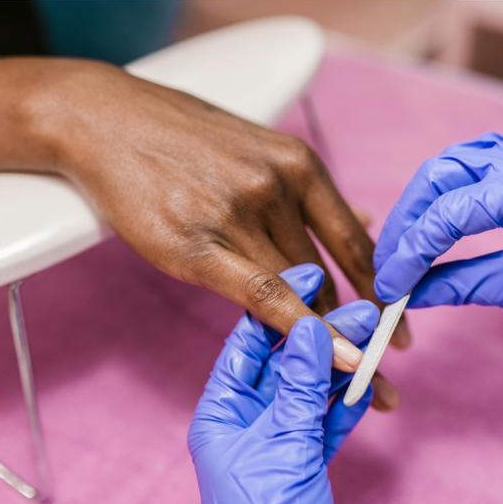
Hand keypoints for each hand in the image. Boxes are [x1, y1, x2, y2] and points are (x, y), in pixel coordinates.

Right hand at [44, 61, 408, 378]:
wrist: (104, 120)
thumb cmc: (180, 139)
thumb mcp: (257, 148)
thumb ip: (310, 194)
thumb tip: (366, 221)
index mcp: (298, 164)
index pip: (356, 240)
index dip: (383, 289)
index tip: (398, 325)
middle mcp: (277, 187)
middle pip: (329, 276)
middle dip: (360, 328)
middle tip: (386, 370)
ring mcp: (238, 214)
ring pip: (299, 291)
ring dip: (328, 340)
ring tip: (353, 382)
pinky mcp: (197, 245)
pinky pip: (263, 295)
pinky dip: (300, 331)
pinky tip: (330, 360)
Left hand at [189, 263, 375, 503]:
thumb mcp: (284, 446)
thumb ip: (300, 387)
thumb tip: (311, 329)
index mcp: (221, 413)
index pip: (248, 344)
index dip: (279, 306)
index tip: (309, 273)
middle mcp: (245, 423)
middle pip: (288, 366)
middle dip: (325, 339)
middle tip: (362, 311)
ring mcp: (277, 443)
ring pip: (314, 393)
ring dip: (344, 369)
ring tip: (376, 342)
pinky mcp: (305, 464)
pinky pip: (328, 423)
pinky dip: (349, 405)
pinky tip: (370, 384)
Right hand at [373, 133, 502, 380]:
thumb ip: (459, 284)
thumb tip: (409, 294)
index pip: (449, 211)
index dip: (411, 251)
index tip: (390, 284)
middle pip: (441, 174)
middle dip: (408, 220)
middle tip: (388, 263)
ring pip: (451, 167)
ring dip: (422, 205)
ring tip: (403, 247)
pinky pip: (472, 170)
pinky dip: (445, 197)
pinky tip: (432, 225)